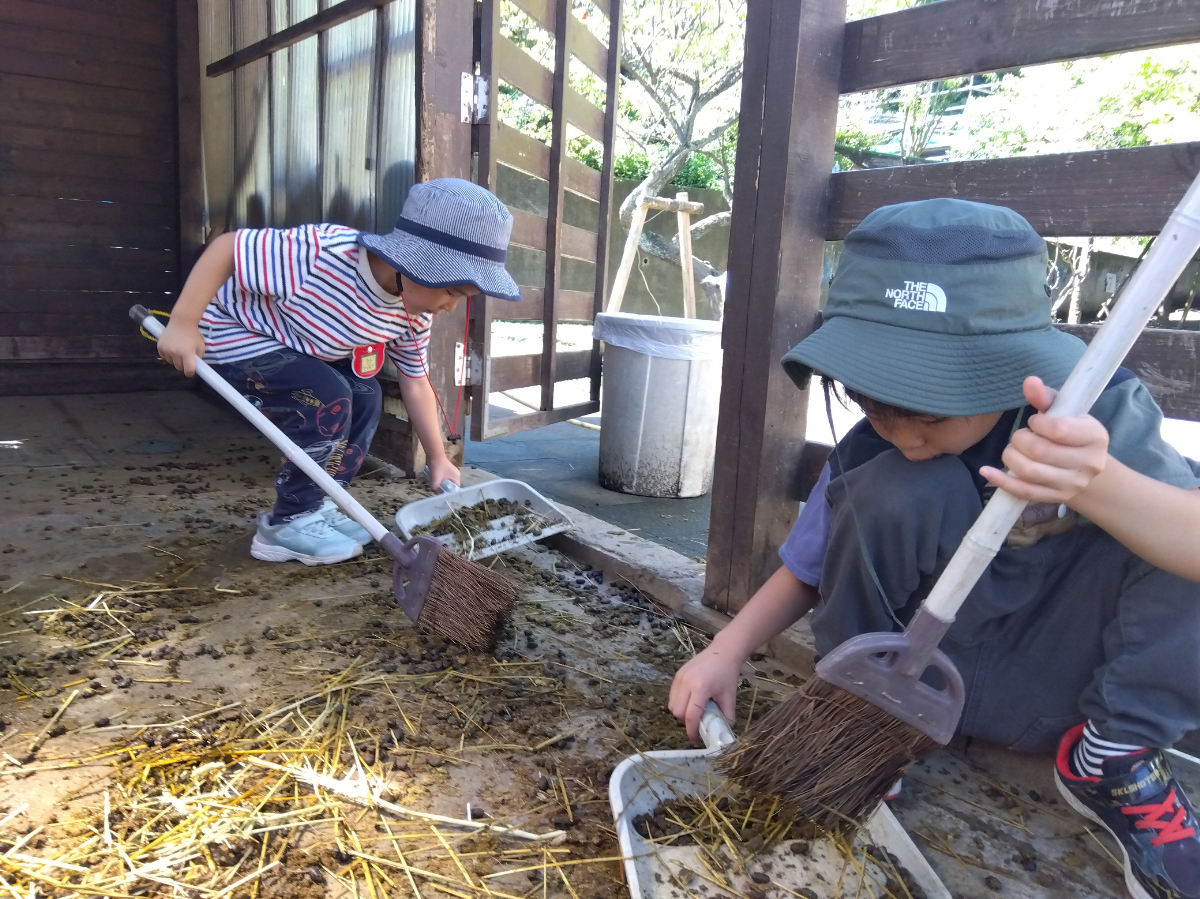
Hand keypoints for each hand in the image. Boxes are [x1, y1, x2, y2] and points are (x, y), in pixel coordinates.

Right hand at [156, 319, 205, 376]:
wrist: (181, 322)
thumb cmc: (193, 334)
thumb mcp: (201, 347)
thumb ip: (198, 358)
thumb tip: (195, 366)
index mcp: (187, 354)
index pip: (188, 371)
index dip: (190, 373)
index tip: (191, 371)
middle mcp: (175, 353)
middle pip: (179, 368)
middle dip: (183, 366)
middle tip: (186, 359)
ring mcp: (166, 350)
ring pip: (171, 363)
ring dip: (175, 360)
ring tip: (178, 351)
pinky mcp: (159, 347)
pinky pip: (164, 357)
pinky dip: (168, 356)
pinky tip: (172, 349)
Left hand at [428, 455, 460, 491]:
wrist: (434, 455)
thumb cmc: (437, 467)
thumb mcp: (435, 480)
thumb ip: (436, 488)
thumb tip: (436, 494)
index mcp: (456, 477)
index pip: (455, 489)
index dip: (450, 493)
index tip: (444, 496)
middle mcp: (456, 475)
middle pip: (452, 486)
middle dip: (446, 489)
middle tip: (439, 493)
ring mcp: (452, 472)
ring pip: (448, 482)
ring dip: (443, 485)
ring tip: (437, 488)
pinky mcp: (447, 470)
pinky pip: (446, 478)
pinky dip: (441, 481)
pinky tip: (436, 482)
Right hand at [669, 646, 740, 744]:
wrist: (723, 652)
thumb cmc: (728, 674)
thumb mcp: (730, 697)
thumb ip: (727, 717)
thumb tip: (723, 735)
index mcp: (701, 688)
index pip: (690, 716)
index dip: (692, 731)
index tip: (696, 739)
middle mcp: (686, 682)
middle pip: (677, 712)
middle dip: (686, 722)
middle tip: (697, 723)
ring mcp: (679, 677)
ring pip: (672, 705)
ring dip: (680, 713)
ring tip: (694, 711)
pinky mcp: (677, 675)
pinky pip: (672, 695)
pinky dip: (678, 703)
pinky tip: (690, 701)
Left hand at [980, 375, 1109, 504]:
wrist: (1085, 466)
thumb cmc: (1071, 432)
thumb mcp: (1065, 411)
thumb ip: (1046, 396)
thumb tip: (1029, 381)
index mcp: (1095, 437)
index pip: (1058, 430)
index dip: (1038, 424)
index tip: (1035, 422)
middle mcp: (1088, 464)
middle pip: (1039, 451)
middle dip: (1020, 439)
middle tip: (1021, 435)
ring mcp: (1072, 485)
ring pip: (1029, 472)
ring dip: (1011, 456)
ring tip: (1014, 449)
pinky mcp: (1055, 498)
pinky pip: (1023, 491)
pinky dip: (1001, 480)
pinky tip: (986, 470)